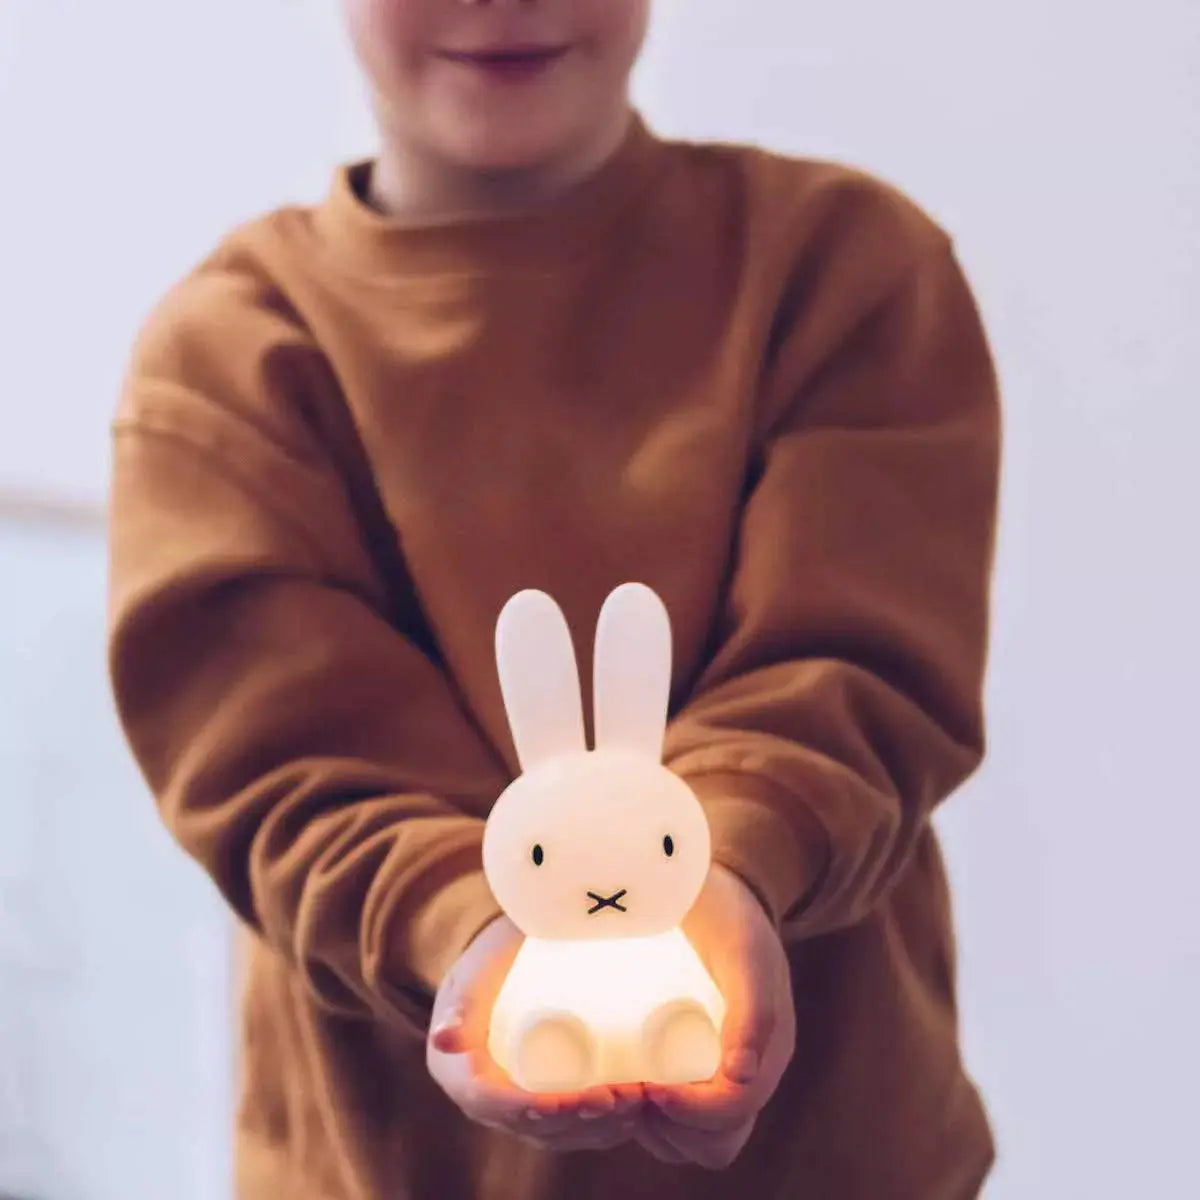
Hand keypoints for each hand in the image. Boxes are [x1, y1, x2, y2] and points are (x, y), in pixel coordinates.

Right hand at [426, 913, 643, 1151]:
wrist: (510, 950)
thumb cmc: (493, 954)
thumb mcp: (476, 971)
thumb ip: (462, 1000)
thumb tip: (444, 1038)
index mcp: (453, 1072)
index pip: (493, 1105)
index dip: (535, 1111)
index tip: (577, 1099)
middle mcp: (481, 1098)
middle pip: (531, 1126)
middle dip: (579, 1121)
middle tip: (621, 1096)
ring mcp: (513, 1102)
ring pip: (555, 1134)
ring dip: (599, 1128)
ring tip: (636, 1103)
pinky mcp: (540, 1097)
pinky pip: (568, 1128)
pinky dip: (602, 1129)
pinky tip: (633, 1118)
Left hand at [634, 863, 795, 1169]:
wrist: (718, 889)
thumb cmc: (729, 914)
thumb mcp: (743, 950)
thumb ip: (753, 1005)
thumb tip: (740, 1075)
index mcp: (769, 1049)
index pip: (730, 1114)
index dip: (689, 1113)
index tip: (646, 1087)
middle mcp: (749, 1069)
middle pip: (714, 1140)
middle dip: (669, 1128)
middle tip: (626, 1090)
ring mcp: (723, 1069)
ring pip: (694, 1137)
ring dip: (656, 1130)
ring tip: (620, 1090)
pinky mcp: (697, 1061)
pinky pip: (679, 1116)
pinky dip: (652, 1119)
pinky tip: (621, 1089)